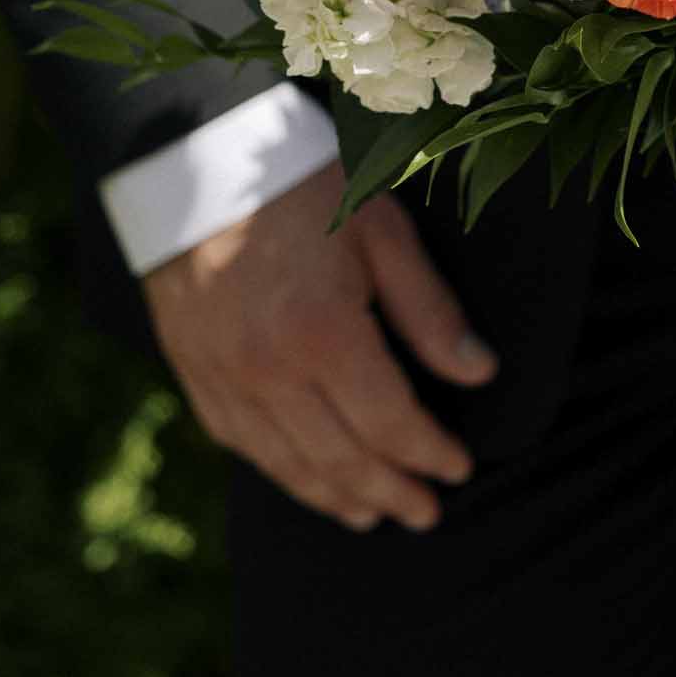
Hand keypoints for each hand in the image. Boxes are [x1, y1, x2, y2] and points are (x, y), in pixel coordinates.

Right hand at [143, 162, 498, 533]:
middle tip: (426, 514)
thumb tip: (479, 373)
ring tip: (373, 515)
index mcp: (323, 333)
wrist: (197, 161)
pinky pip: (243, 444)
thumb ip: (428, 309)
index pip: (389, 421)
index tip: (459, 470)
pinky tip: (308, 481)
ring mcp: (226, 379)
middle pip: (341, 457)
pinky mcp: (195, 374)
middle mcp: (270, 371)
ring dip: (337, 497)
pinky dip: (282, 473)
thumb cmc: (304, 183)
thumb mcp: (380, 229)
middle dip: (390, 492)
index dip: (429, 453)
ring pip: (289, 464)